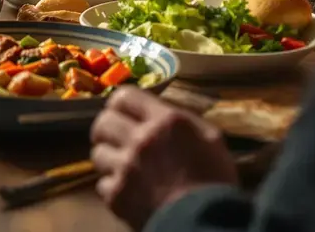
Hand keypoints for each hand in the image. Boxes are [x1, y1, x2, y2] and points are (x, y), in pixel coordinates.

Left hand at [90, 87, 238, 228]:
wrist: (207, 224)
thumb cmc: (215, 181)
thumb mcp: (211, 140)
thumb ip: (184, 119)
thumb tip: (160, 109)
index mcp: (166, 122)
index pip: (124, 96)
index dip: (121, 104)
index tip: (124, 113)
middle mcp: (141, 139)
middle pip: (103, 121)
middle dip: (108, 129)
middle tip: (117, 138)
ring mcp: (126, 167)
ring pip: (98, 152)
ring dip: (110, 159)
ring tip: (124, 167)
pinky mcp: (116, 194)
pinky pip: (102, 183)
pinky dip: (113, 187)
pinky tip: (129, 191)